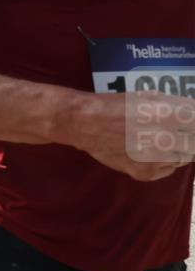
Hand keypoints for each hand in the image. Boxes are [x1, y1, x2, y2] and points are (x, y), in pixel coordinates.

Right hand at [71, 91, 194, 180]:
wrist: (86, 124)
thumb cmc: (118, 105)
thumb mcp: (151, 97)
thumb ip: (180, 106)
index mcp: (169, 115)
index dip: (193, 124)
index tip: (188, 125)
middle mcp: (165, 139)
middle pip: (194, 145)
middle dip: (188, 139)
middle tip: (176, 135)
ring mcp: (155, 159)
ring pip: (183, 159)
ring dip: (177, 151)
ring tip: (157, 141)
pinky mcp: (145, 173)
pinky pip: (167, 170)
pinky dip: (163, 163)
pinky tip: (147, 152)